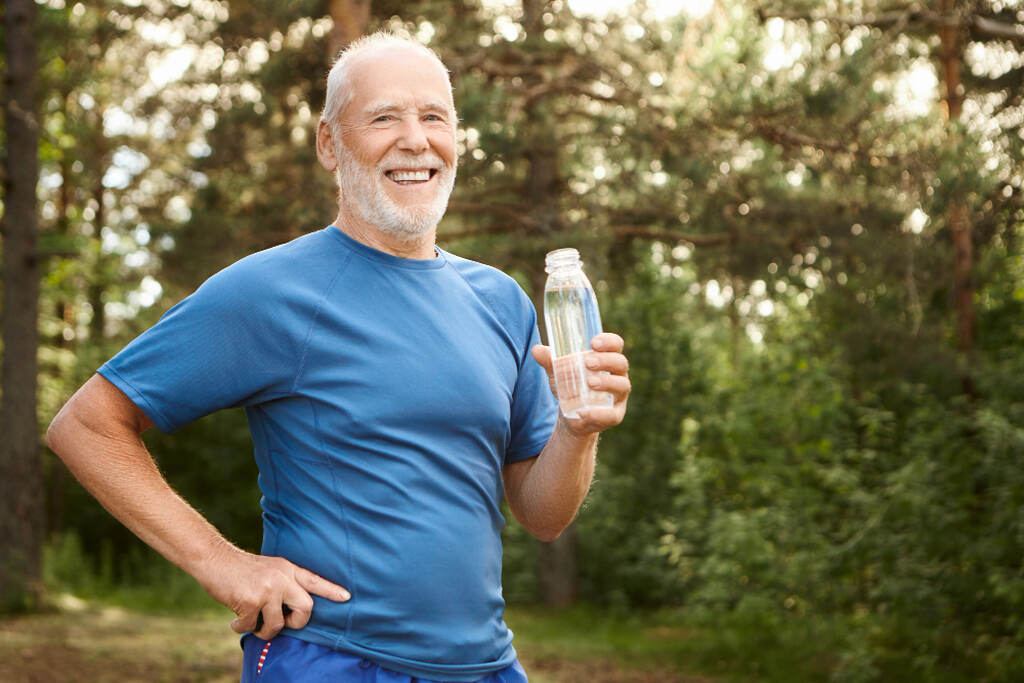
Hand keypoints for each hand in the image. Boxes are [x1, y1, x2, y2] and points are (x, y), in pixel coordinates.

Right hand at [201, 549, 349, 639]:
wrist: (214, 559)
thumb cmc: (241, 569)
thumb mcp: (270, 569)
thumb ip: (283, 583)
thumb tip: (290, 610)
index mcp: (288, 569)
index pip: (315, 581)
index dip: (331, 590)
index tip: (346, 597)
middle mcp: (282, 578)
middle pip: (306, 608)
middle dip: (297, 623)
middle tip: (283, 625)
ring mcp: (268, 589)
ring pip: (277, 624)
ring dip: (264, 631)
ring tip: (253, 625)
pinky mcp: (251, 600)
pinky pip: (252, 626)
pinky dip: (241, 627)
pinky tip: (234, 621)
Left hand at [531, 332, 630, 436]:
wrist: (572, 416)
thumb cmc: (571, 386)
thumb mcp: (559, 372)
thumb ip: (550, 361)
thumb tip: (536, 349)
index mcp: (608, 360)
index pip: (616, 345)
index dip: (609, 341)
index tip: (593, 342)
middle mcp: (618, 375)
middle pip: (620, 363)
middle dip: (606, 360)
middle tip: (588, 362)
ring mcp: (619, 396)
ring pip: (622, 386)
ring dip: (607, 383)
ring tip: (590, 382)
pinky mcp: (615, 415)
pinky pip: (612, 415)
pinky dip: (598, 414)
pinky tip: (583, 413)